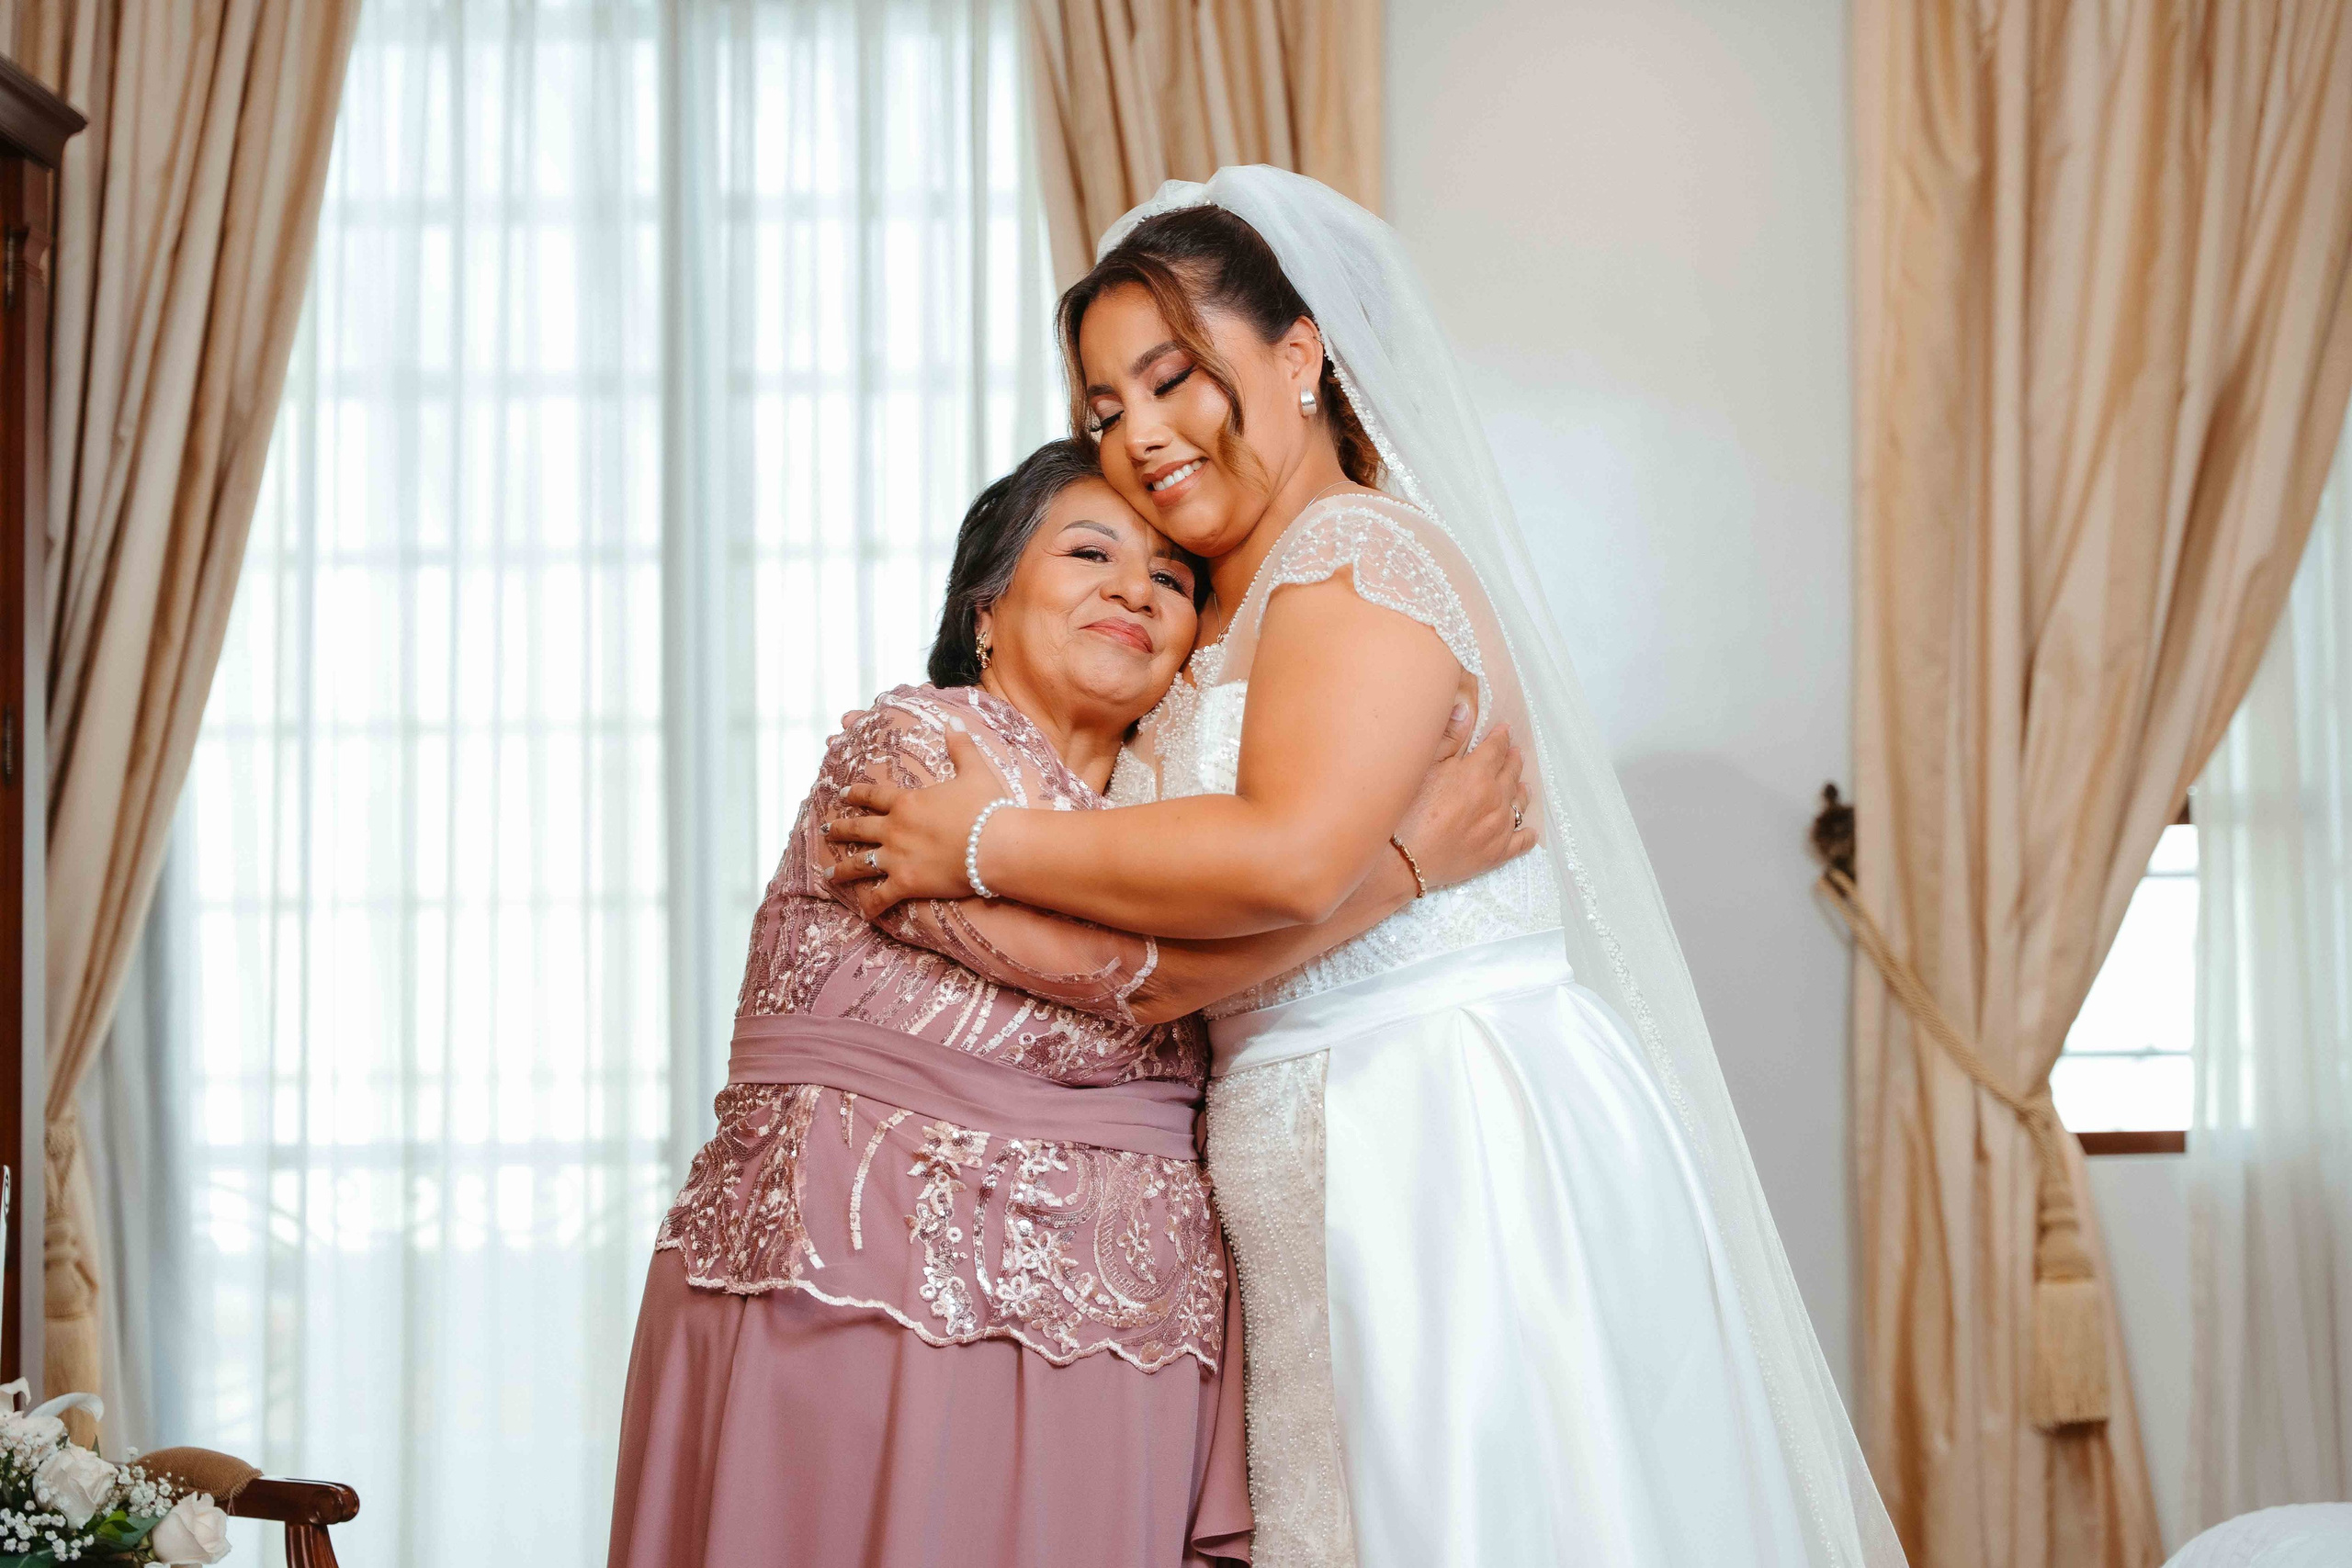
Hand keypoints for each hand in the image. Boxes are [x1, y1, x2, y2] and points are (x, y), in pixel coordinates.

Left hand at [824, 722, 1004, 916]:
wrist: (995, 844)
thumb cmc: (986, 807)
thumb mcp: (974, 770)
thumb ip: (960, 747)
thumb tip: (953, 722)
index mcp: (907, 802)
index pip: (873, 796)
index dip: (856, 794)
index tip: (842, 793)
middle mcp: (894, 829)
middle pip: (858, 828)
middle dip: (839, 828)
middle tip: (826, 829)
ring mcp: (896, 857)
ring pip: (859, 863)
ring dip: (841, 869)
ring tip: (828, 873)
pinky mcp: (906, 883)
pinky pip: (881, 897)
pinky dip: (871, 905)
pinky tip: (863, 912)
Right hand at [1391, 703, 1535, 892]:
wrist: (1400, 861)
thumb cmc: (1404, 814)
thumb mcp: (1423, 767)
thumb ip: (1449, 738)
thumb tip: (1465, 710)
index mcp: (1478, 773)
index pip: (1497, 748)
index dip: (1500, 737)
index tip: (1503, 731)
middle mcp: (1495, 798)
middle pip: (1511, 772)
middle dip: (1512, 759)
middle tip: (1513, 754)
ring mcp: (1499, 828)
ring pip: (1519, 803)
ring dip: (1521, 790)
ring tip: (1521, 785)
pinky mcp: (1497, 854)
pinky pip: (1522, 841)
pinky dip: (1526, 832)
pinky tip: (1526, 828)